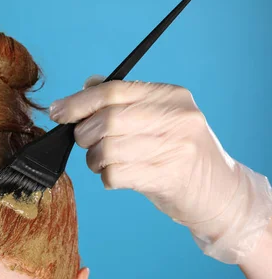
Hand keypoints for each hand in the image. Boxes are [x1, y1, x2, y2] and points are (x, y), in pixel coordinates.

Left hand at [49, 76, 271, 263]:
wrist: (220, 193)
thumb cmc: (179, 152)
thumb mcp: (160, 117)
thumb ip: (124, 99)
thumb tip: (87, 85)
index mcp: (171, 95)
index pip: (113, 91)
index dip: (78, 102)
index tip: (57, 112)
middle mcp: (177, 117)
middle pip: (107, 120)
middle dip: (84, 134)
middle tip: (85, 143)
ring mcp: (176, 147)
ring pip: (108, 149)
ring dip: (94, 159)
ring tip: (103, 162)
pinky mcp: (169, 177)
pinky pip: (116, 174)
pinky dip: (107, 177)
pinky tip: (118, 176)